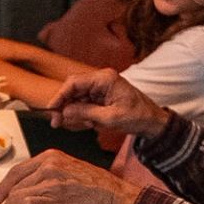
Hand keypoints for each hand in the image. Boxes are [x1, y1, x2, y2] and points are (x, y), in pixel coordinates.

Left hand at [0, 151, 132, 203]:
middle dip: (4, 202)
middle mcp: (48, 165)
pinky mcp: (54, 199)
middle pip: (15, 185)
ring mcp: (50, 182)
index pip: (17, 171)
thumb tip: (29, 193)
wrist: (115, 199)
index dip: (3, 187)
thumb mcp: (69, 171)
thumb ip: (47, 177)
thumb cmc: (97, 189)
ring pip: (18, 197)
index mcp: (51, 157)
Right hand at [49, 72, 168, 142]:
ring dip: (74, 112)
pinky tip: (90, 123)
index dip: (59, 95)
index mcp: (104, 79)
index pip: (74, 82)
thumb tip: (65, 111)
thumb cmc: (137, 117)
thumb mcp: (110, 118)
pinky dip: (83, 114)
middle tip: (57, 122)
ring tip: (86, 125)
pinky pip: (85, 103)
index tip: (51, 109)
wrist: (152, 122)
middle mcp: (101, 79)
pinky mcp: (102, 96)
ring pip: (77, 97)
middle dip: (64, 106)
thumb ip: (85, 113)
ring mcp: (101, 87)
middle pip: (73, 89)